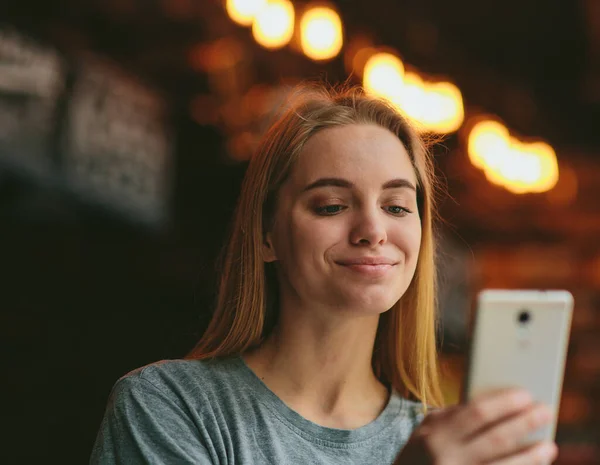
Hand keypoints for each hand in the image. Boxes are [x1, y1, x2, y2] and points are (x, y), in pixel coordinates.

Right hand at [394, 388, 557, 464]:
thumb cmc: (422, 451)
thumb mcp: (429, 429)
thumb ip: (455, 417)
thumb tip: (497, 404)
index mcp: (436, 431)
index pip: (476, 412)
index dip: (504, 403)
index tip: (526, 394)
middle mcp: (445, 455)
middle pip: (495, 438)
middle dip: (524, 424)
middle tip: (546, 411)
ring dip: (530, 457)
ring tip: (548, 446)